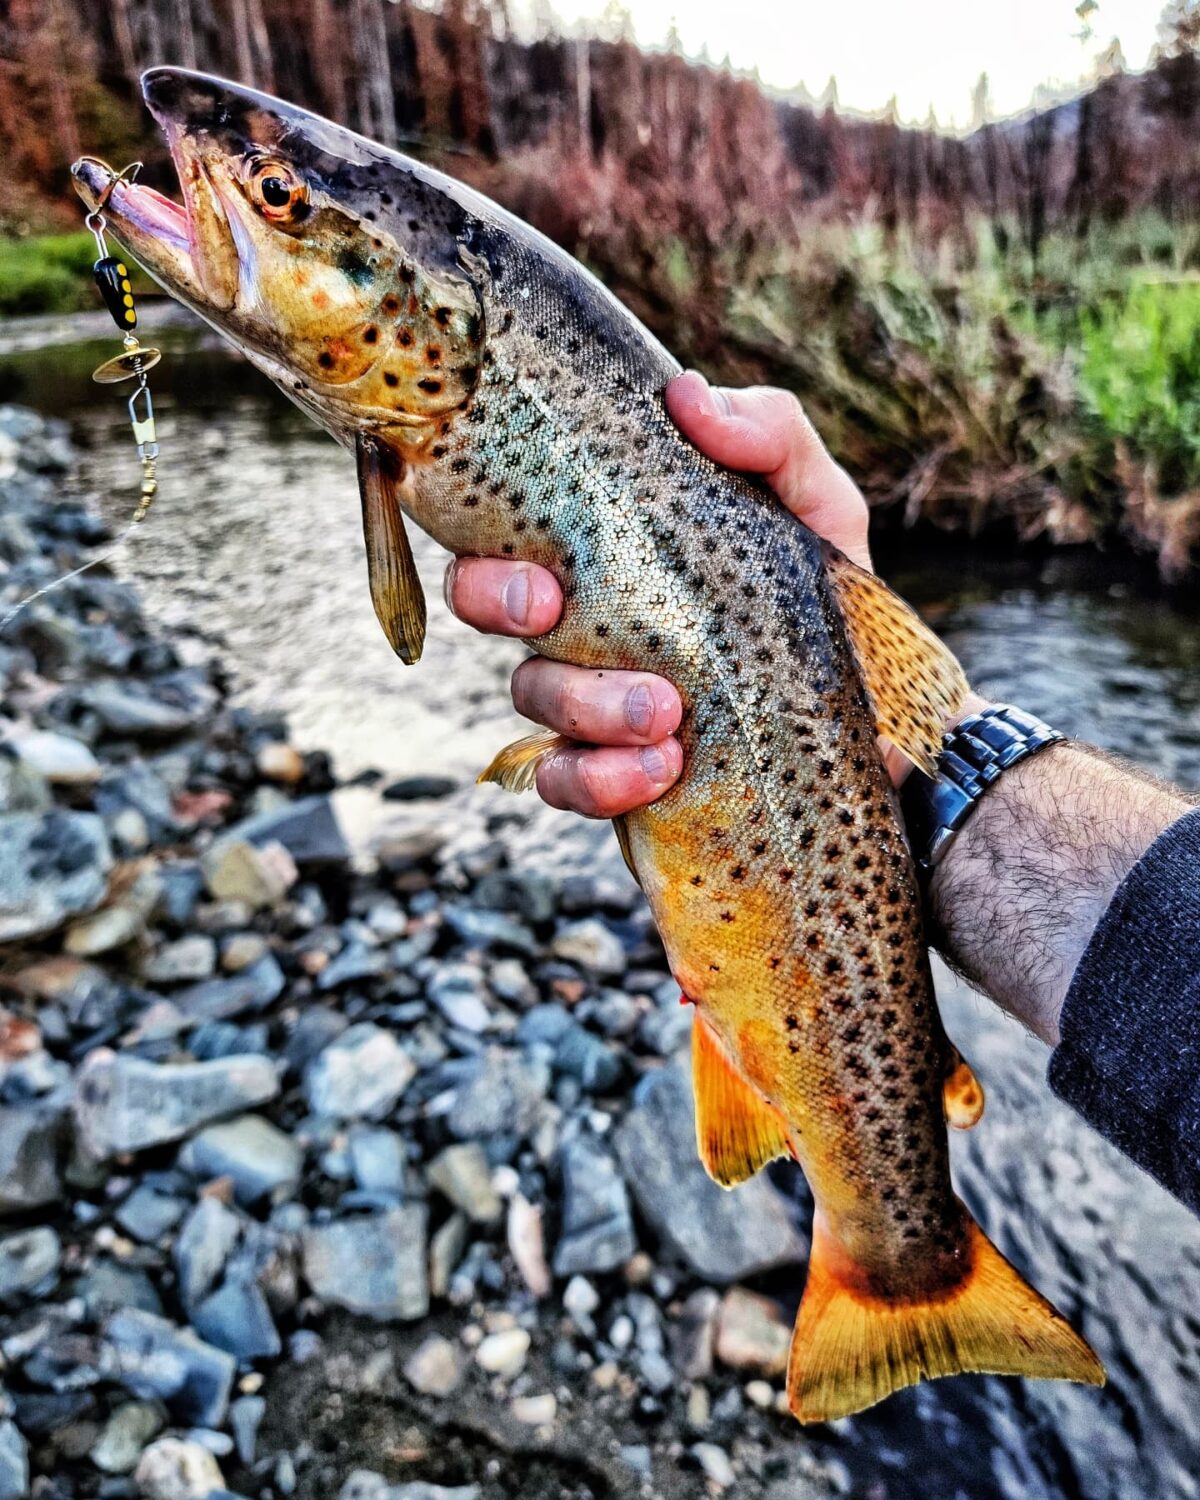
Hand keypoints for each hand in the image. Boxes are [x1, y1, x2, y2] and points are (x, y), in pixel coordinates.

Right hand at [444, 371, 872, 816]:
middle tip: (555, 617)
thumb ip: (772, 436)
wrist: (879, 726)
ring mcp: (592, 700)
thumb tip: (684, 394)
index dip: (485, 550)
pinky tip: (662, 769)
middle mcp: (583, 619)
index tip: (537, 572)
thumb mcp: (821, 509)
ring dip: (588, 706)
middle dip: (498, 607)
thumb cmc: (831, 602)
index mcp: (610, 549)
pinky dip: (597, 779)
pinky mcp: (613, 772)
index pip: (507, 533)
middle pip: (486, 604)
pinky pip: (561, 780)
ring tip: (669, 717)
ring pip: (531, 695)